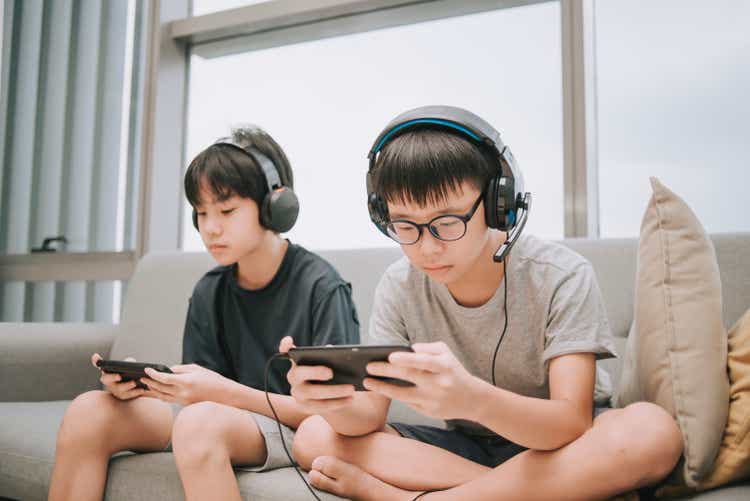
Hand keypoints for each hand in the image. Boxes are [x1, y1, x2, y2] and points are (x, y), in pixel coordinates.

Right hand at [92, 353, 144, 400]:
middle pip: (107, 379)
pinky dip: (135, 392)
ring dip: (126, 386)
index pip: (99, 364)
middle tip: (119, 376)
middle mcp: (109, 381)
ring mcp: (115, 390)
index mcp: (108, 371)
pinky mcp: (123, 396)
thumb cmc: (130, 371)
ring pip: (118, 389)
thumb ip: (128, 362)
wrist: (137, 383)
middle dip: (112, 377)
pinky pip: (128, 396)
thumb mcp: (128, 364)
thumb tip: (130, 362)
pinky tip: (142, 388)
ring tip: (134, 382)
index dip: (96, 361)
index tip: (96, 356)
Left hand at [140, 363, 231, 405]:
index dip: (153, 374)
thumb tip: (167, 370)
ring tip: (145, 385)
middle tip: (141, 377)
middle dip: (149, 382)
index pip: (164, 378)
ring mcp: (183, 401)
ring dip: (152, 390)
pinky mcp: (184, 405)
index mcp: (186, 382)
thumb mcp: (197, 369)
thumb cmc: (212, 379)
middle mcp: (183, 393)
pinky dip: (161, 395)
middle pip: (160, 388)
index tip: (146, 369)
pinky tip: (156, 392)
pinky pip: (168, 399)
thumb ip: (180, 369)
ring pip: (162, 396)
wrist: (224, 396)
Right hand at [280, 336, 355, 413]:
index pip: (287, 351)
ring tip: (351, 389)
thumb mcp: (328, 363)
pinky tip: (350, 399)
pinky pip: (321, 406)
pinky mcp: (305, 407)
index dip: (285, 346)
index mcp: (297, 362)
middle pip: (299, 374)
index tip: (290, 341)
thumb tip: (331, 350)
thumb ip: (328, 355)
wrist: (327, 396)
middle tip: (331, 372)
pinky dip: (338, 403)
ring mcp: (297, 394)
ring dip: (334, 391)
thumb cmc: (327, 372)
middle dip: (315, 372)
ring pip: (313, 393)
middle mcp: (293, 377)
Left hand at [363, 342, 480, 419]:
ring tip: (367, 382)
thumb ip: (427, 348)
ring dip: (383, 388)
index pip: (424, 361)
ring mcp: (433, 400)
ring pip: (403, 395)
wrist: (472, 398)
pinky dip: (392, 396)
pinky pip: (407, 403)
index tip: (390, 357)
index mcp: (444, 366)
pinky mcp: (429, 412)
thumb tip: (406, 350)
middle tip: (368, 367)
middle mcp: (439, 383)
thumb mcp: (446, 353)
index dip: (407, 359)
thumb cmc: (453, 370)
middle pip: (409, 377)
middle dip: (386, 372)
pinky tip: (380, 389)